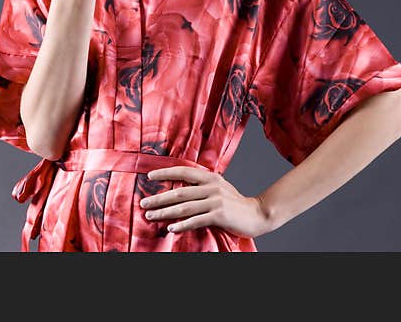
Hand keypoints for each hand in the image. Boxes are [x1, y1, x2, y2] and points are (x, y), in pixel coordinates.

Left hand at [139, 166, 274, 238]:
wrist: (258, 214)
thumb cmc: (235, 203)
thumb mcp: (219, 187)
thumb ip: (201, 185)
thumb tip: (179, 187)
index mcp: (210, 177)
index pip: (183, 172)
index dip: (165, 173)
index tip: (149, 176)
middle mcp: (211, 186)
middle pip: (179, 192)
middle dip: (158, 198)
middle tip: (143, 203)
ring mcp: (215, 201)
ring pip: (184, 207)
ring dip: (165, 212)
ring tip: (151, 216)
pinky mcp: (219, 215)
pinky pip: (196, 220)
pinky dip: (182, 224)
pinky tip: (171, 228)